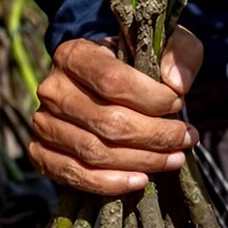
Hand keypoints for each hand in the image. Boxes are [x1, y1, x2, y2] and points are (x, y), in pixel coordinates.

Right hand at [28, 30, 203, 196]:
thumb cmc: (137, 64)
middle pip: (107, 121)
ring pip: (95, 152)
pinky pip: (75, 175)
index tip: (179, 103)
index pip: (113, 80)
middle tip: (186, 139)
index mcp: (74, 54)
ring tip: (174, 159)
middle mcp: (52, 88)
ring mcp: (43, 123)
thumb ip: (179, 53)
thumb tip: (177, 84)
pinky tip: (141, 180)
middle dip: (156, 135)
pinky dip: (110, 183)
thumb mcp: (165, 43)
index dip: (151, 98)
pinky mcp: (41, 154)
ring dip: (142, 161)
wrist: (104, 86)